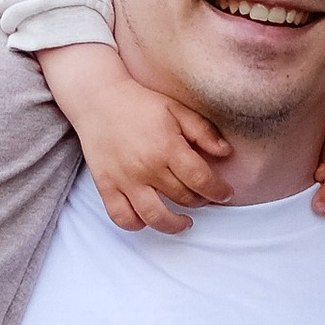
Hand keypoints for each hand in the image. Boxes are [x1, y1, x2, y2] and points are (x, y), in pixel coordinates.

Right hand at [43, 42, 233, 232]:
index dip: (218, 191)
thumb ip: (203, 131)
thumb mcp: (176, 109)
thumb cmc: (139, 103)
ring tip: (184, 222)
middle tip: (204, 197)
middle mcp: (147, 167)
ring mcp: (125, 179)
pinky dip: (137, 224)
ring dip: (174, 225)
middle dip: (201, 201)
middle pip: (182, 198)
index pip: (201, 179)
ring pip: (154, 217)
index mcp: (167, 146)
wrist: (98, 99)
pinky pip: (122, 217)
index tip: (225, 194)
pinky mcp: (106, 186)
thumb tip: (226, 152)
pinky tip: (148, 218)